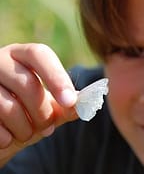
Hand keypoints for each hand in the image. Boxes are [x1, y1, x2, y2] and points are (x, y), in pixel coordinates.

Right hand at [0, 43, 77, 165]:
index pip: (40, 54)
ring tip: (28, 133)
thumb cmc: (27, 111)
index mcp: (22, 55)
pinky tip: (9, 138)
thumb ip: (66, 105)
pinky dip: (5, 136)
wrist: (0, 126)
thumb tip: (86, 103)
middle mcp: (0, 61)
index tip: (70, 102)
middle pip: (27, 83)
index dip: (57, 77)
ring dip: (24, 127)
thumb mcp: (48, 106)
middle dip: (42, 111)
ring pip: (7, 105)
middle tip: (48, 128)